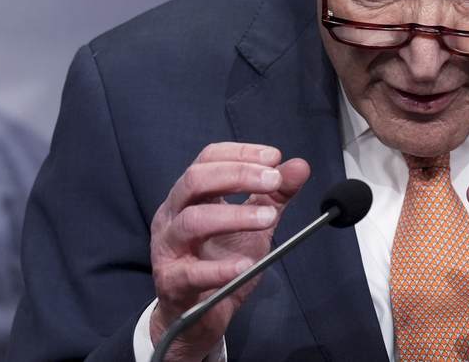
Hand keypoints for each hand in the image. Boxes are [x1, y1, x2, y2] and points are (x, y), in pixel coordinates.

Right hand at [149, 142, 310, 361]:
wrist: (198, 315)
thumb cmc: (220, 260)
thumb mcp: (252, 223)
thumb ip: (273, 195)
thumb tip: (299, 166)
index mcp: (190, 196)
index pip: (207, 159)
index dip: (240, 153)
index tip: (275, 157)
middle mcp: (173, 215)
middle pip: (195, 180)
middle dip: (238, 175)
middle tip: (274, 180)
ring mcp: (169, 248)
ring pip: (192, 221)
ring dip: (234, 215)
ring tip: (269, 219)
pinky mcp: (173, 283)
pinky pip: (192, 273)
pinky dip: (220, 268)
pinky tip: (245, 266)